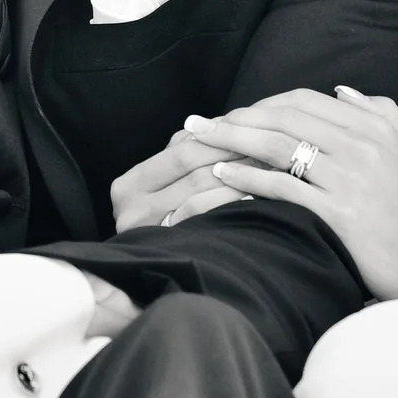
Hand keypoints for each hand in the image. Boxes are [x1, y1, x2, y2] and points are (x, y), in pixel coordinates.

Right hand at [108, 115, 265, 230]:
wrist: (154, 273)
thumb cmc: (168, 220)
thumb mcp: (168, 183)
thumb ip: (185, 153)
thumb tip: (223, 124)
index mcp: (129, 185)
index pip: (181, 151)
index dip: (219, 138)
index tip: (253, 129)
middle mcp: (129, 207)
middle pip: (191, 168)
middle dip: (231, 153)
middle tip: (268, 145)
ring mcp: (146, 230)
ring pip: (200, 190)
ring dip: (238, 174)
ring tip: (269, 165)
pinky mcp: (166, 245)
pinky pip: (205, 215)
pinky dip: (231, 200)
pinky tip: (256, 195)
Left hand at [187, 87, 397, 300]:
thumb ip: (380, 112)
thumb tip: (341, 91)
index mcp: (375, 127)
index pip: (306, 101)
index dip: (264, 103)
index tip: (235, 112)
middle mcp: (362, 145)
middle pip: (285, 118)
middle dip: (236, 116)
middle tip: (199, 123)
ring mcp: (350, 178)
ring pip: (278, 146)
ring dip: (230, 139)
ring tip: (197, 141)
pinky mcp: (339, 212)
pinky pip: (283, 186)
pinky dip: (247, 177)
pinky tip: (220, 176)